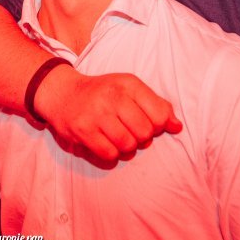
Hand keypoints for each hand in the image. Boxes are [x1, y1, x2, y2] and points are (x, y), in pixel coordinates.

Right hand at [33, 67, 181, 166]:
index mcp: (128, 84)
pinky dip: (111, 155)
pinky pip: (109, 154)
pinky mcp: (82, 131)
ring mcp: (96, 114)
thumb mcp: (129, 89)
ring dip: (126, 148)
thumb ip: (156, 105)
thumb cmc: (102, 93)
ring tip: (118, 138)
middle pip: (145, 133)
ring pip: (127, 146)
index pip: (159, 115)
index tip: (148, 124)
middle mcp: (113, 97)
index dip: (158, 126)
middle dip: (141, 139)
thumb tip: (177, 127)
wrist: (62, 93)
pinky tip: (106, 144)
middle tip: (130, 132)